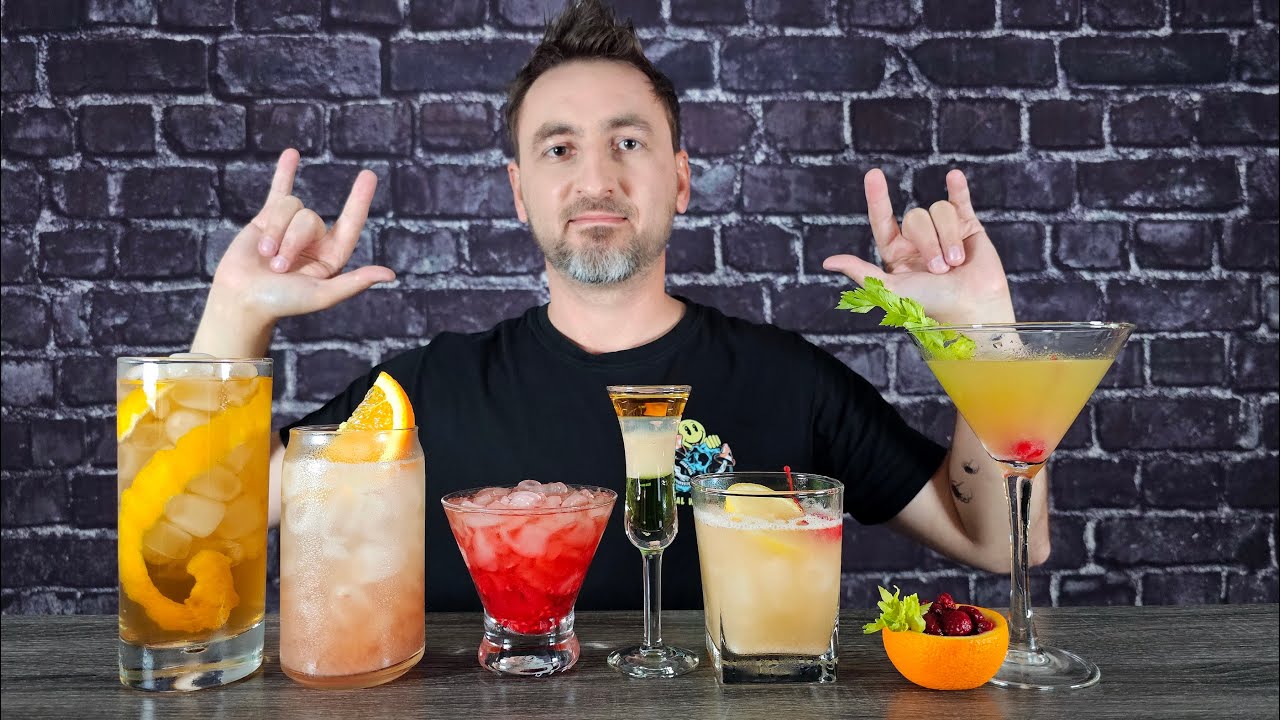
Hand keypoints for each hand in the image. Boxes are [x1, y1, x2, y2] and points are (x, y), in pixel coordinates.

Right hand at [210, 149, 394, 322]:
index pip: (350, 223)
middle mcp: (314, 240)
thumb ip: (354, 282)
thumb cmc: (282, 302)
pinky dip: (284, 172)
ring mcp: (290, 228)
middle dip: (290, 241)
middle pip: (309, 219)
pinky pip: (278, 191)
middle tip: (277, 269)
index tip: (369, 175)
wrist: (241, 300)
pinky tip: (292, 154)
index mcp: (331, 256)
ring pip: (289, 208)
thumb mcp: (321, 295)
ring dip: (274, 232)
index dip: (359, 199)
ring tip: (265, 258)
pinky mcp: (266, 220)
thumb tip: (391, 275)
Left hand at [823, 168, 1014, 324]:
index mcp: (896, 253)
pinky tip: (953, 176)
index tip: (873, 175)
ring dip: (948, 238)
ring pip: (939, 211)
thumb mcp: (890, 290)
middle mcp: (918, 240)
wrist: (971, 309)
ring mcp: (943, 231)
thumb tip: (827, 262)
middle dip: (929, 242)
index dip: (877, 197)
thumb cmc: (930, 305)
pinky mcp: (968, 227)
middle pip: (916, 217)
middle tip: (940, 270)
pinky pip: (959, 201)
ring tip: (956, 263)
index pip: (882, 220)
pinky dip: (958, 188)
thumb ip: (861, 272)